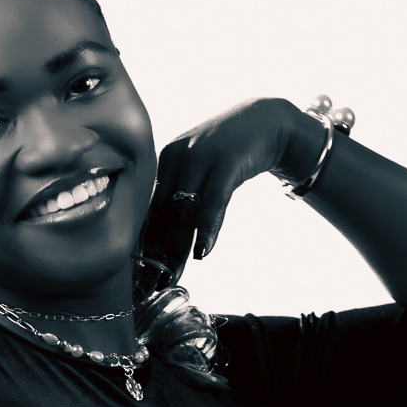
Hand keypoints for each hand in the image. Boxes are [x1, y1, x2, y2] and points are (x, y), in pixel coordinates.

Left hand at [140, 98, 318, 281]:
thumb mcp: (198, 170)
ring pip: (183, 212)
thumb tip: (163, 238)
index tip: (139, 274)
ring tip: (172, 278)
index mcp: (163, 162)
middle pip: (162, 215)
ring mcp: (200, 158)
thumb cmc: (229, 152)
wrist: (266, 121)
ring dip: (177, 249)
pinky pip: (213, 202)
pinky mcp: (226, 162)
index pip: (148, 210)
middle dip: (156, 254)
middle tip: (151, 286)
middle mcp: (176, 158)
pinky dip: (207, 229)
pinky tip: (202, 252)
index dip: (143, 244)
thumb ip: (180, 195)